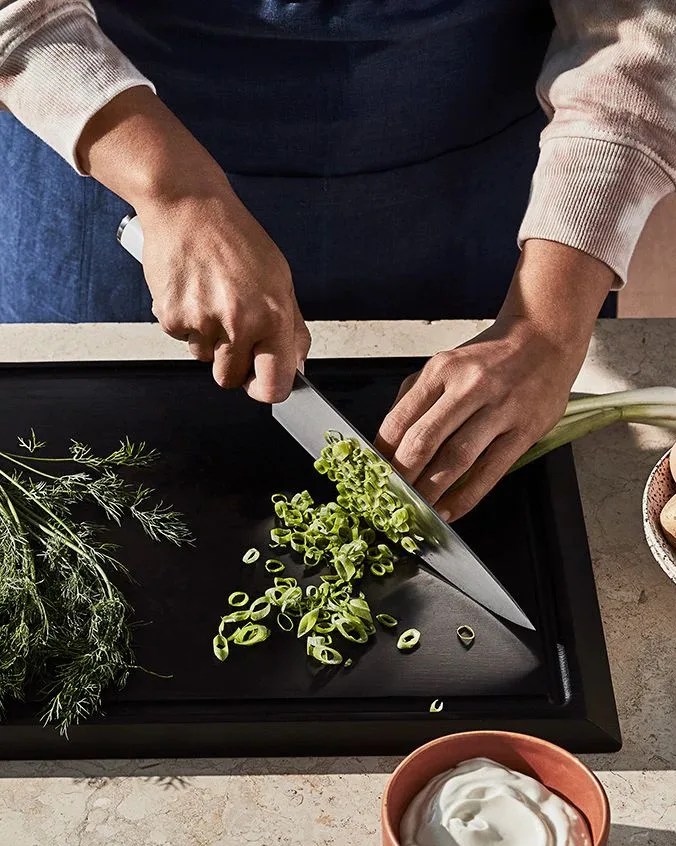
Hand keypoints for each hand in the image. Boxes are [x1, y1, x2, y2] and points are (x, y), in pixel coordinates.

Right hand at [78, 86, 309, 401]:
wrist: (188, 206)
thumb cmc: (235, 238)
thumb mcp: (279, 277)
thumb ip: (289, 326)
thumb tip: (295, 364)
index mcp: (273, 315)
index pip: (274, 383)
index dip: (266, 390)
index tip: (261, 385)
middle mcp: (239, 323)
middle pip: (230, 380)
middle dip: (232, 364)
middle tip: (231, 332)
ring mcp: (203, 322)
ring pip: (205, 359)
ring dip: (209, 340)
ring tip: (211, 300)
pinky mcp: (172, 317)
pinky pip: (182, 339)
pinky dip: (187, 323)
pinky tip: (193, 292)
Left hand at [374, 240, 615, 520]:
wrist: (545, 338)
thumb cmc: (490, 357)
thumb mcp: (445, 363)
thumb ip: (415, 397)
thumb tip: (388, 441)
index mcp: (442, 370)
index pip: (400, 419)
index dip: (382, 453)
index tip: (372, 474)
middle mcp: (469, 387)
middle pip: (424, 441)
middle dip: (402, 476)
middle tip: (388, 499)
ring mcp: (500, 409)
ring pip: (456, 460)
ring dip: (430, 491)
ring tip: (415, 511)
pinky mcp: (525, 431)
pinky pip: (490, 472)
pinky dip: (466, 497)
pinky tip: (450, 511)